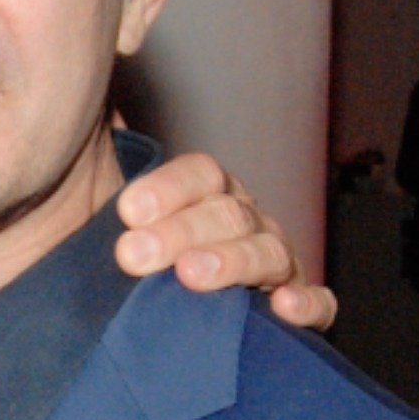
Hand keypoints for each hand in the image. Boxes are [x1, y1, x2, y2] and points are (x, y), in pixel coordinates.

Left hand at [114, 152, 336, 329]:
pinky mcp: (301, 306)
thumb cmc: (139, 252)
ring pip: (267, 251)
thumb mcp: (116, 206)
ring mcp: (276, 261)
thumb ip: (111, 158)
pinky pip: (319, 303)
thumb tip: (99, 113)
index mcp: (209, 191)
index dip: (167, 188)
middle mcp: (246, 220)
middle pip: (225, 213)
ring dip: (229, 262)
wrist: (154, 302)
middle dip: (179, 232)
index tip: (126, 211)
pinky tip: (282, 307)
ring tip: (190, 276)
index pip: (200, 173)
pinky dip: (308, 303)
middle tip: (134, 255)